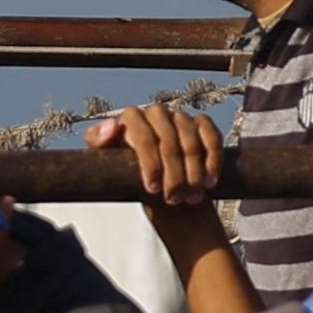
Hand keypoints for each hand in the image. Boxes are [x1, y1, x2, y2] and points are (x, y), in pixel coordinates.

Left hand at [101, 99, 226, 232]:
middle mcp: (155, 113)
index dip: (150, 164)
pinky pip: (211, 138)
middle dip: (173, 175)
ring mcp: (180, 117)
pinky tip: (209, 181)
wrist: (155, 186)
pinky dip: (212, 161)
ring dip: (193, 174)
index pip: (144, 138)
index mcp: (130, 119)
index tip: (151, 189)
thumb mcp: (108, 163)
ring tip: (191, 197)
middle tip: (173, 199)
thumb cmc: (127, 176)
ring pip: (191, 143)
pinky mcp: (202, 124)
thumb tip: (113, 125)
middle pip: (169, 143)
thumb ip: (100, 143)